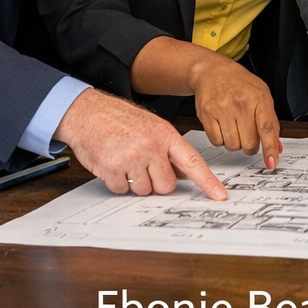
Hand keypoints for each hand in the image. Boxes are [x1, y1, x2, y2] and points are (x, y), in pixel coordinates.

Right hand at [53, 88, 226, 199]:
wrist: (87, 111)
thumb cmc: (120, 119)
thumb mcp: (152, 127)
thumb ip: (170, 150)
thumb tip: (187, 173)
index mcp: (166, 135)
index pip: (193, 162)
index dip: (208, 182)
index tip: (220, 196)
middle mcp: (151, 146)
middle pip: (167, 186)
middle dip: (156, 182)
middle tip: (143, 166)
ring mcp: (131, 157)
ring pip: (144, 190)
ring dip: (135, 182)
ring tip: (126, 160)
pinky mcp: (112, 168)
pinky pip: (122, 191)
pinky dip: (117, 183)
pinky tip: (113, 164)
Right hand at [192, 55, 281, 168]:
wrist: (212, 71)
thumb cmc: (240, 83)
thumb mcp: (262, 94)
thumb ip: (271, 121)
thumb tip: (277, 147)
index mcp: (259, 98)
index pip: (267, 128)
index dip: (270, 148)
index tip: (272, 162)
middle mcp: (241, 103)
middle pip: (249, 143)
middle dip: (250, 145)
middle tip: (248, 134)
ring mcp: (222, 109)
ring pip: (232, 145)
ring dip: (235, 142)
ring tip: (235, 127)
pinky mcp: (206, 114)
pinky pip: (217, 142)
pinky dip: (221, 139)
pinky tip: (223, 125)